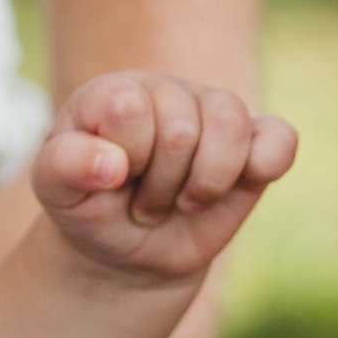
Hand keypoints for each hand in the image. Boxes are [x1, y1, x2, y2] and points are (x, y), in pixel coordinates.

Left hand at [34, 71, 294, 280]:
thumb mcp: (56, 191)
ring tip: (181, 200)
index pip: (131, 109)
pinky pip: (280, 138)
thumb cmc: (89, 207)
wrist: (127, 247)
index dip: (124, 161)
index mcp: (113, 90)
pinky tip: (238, 186)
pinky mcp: (254, 143)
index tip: (109, 181)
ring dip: (204, 185)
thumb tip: (112, 162)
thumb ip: (65, 166)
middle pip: (182, 131)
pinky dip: (264, 166)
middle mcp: (165, 90)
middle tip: (143, 202)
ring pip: (231, 125)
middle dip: (160, 186)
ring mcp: (212, 113)